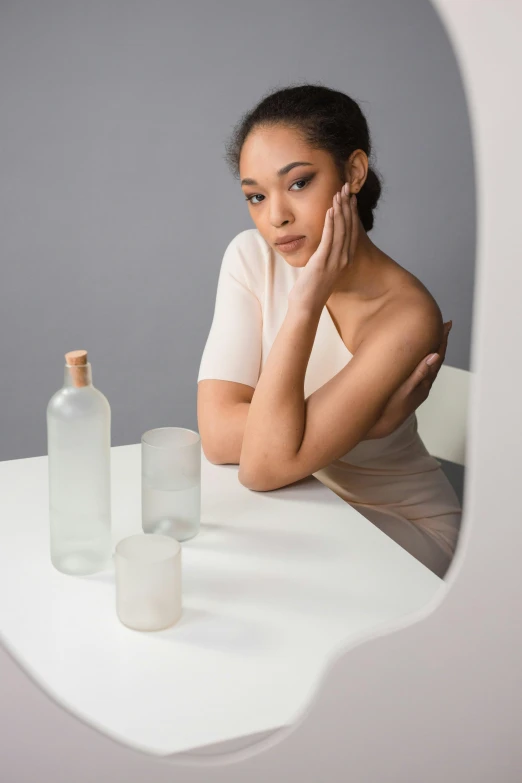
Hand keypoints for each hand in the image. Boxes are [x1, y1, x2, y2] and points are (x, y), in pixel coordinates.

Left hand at [288, 181, 357, 311]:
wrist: (307, 305)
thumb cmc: (311, 289)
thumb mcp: (321, 269)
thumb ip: (325, 256)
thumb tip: (322, 247)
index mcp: (344, 259)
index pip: (351, 231)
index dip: (351, 213)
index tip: (350, 197)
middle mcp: (343, 258)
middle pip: (348, 226)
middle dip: (348, 205)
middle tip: (347, 187)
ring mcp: (335, 260)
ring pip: (341, 229)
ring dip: (340, 209)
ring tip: (339, 193)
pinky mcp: (323, 261)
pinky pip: (329, 238)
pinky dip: (330, 222)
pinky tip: (331, 209)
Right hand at [365, 320, 452, 438]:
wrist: (380, 426)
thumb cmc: (391, 410)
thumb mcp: (405, 390)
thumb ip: (419, 373)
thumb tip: (434, 357)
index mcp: (425, 382)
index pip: (437, 356)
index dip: (442, 340)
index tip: (446, 325)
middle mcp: (423, 384)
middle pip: (436, 358)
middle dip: (440, 341)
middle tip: (444, 325)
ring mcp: (417, 387)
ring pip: (429, 363)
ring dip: (432, 348)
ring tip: (434, 336)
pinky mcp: (409, 389)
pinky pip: (420, 369)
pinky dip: (423, 358)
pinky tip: (419, 356)